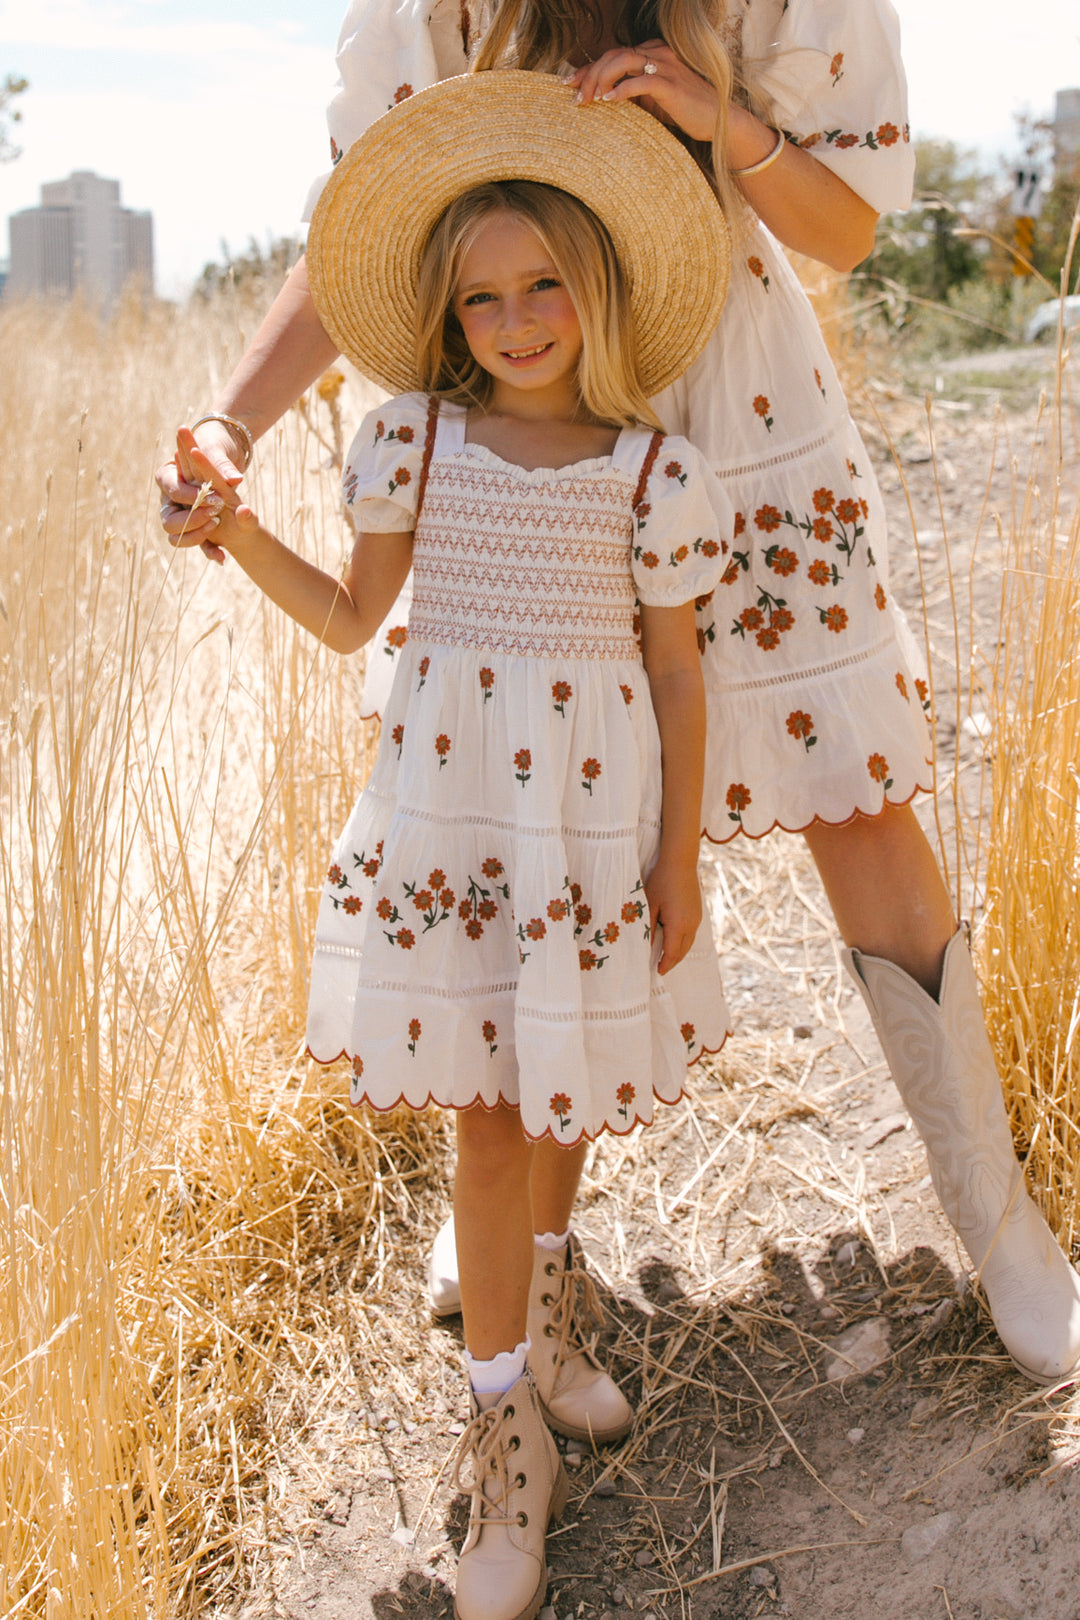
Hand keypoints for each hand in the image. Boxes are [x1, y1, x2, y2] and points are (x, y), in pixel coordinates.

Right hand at [171, 429, 261, 552]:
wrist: (225, 462)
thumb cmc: (217, 448)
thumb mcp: (219, 451)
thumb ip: (224, 464)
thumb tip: (235, 479)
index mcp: (167, 476)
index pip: (171, 489)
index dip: (191, 496)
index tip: (214, 498)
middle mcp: (169, 500)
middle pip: (168, 520)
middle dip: (192, 519)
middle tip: (214, 515)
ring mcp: (180, 516)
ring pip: (176, 538)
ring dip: (196, 537)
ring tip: (215, 527)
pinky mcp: (195, 528)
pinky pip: (196, 544)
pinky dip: (209, 551)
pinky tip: (222, 557)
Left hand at [567, 42, 718, 143]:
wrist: (718, 120)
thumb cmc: (684, 112)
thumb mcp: (652, 101)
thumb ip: (631, 94)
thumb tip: (603, 100)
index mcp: (652, 53)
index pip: (613, 55)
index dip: (588, 68)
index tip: (568, 84)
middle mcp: (658, 53)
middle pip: (614, 55)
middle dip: (590, 75)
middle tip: (576, 98)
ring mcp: (666, 66)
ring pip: (623, 62)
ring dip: (601, 80)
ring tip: (589, 100)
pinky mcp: (671, 85)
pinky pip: (641, 81)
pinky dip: (622, 90)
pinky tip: (608, 101)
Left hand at [645, 855, 702, 974]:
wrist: (680, 863)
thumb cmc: (661, 882)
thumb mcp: (650, 905)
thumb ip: (649, 928)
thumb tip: (646, 947)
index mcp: (679, 925)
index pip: (672, 953)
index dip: (665, 964)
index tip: (657, 972)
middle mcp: (691, 925)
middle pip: (683, 952)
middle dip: (672, 962)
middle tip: (660, 968)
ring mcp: (697, 919)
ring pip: (689, 944)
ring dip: (678, 953)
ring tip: (666, 958)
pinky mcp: (698, 913)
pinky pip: (692, 934)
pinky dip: (683, 943)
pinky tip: (674, 941)